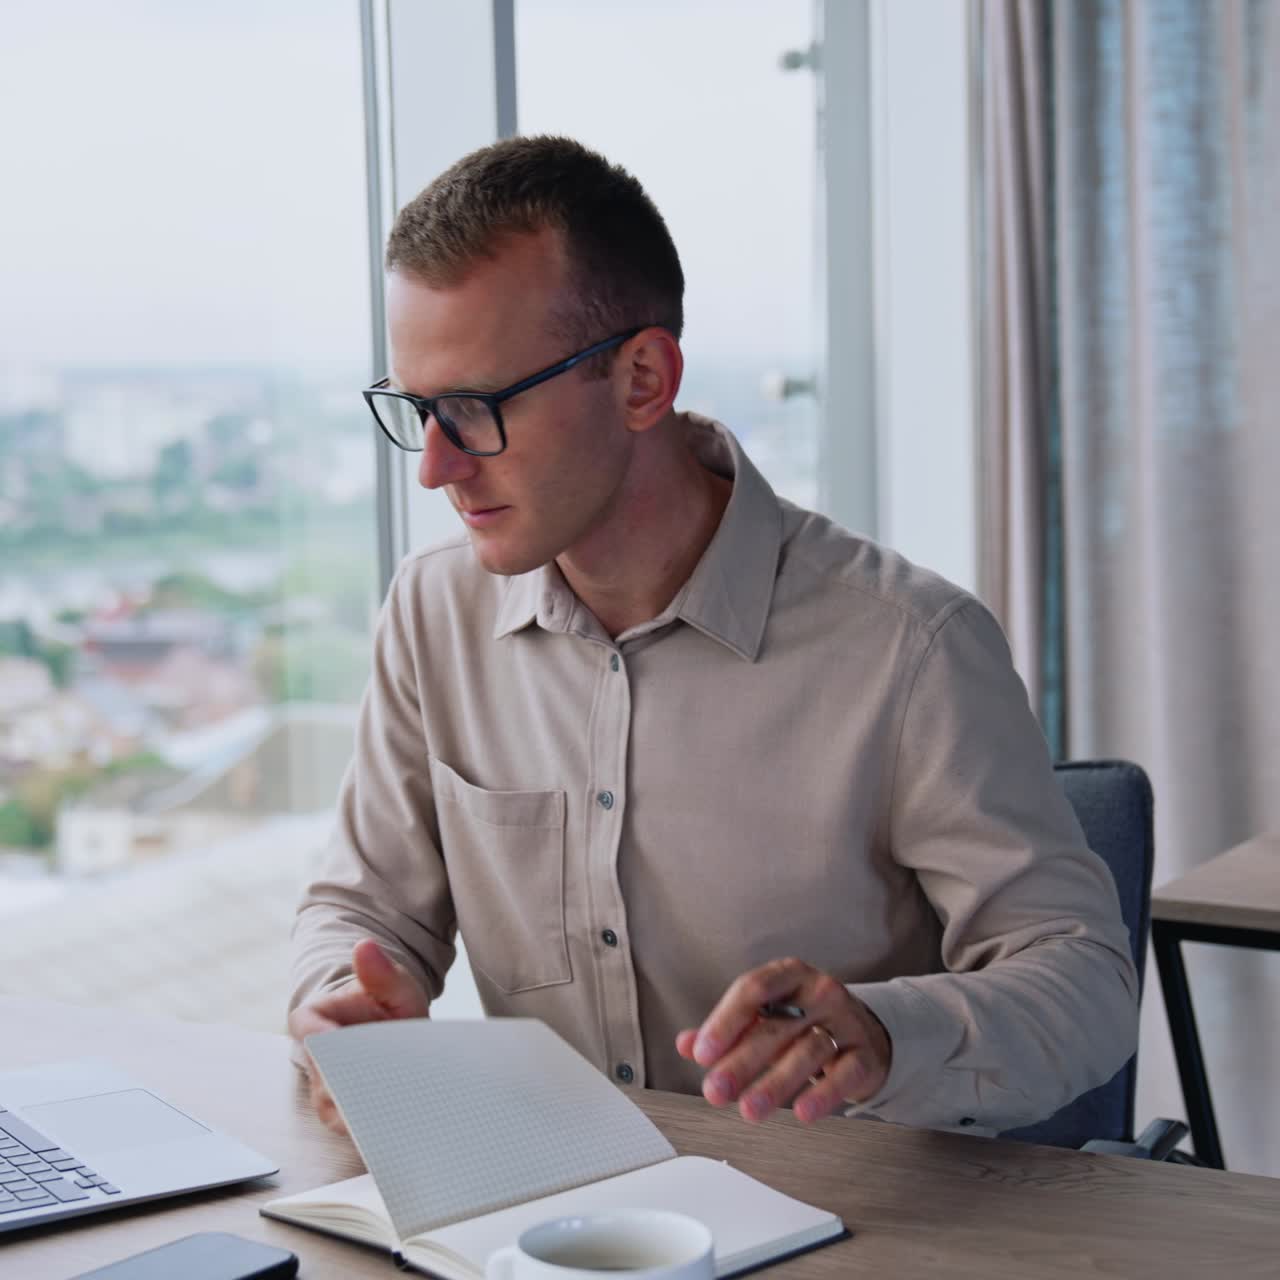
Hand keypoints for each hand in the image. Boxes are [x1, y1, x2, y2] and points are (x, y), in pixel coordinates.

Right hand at [288, 938, 429, 1134]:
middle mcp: (311, 1062)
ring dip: (370, 1112)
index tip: (363, 1060)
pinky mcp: (342, 1117)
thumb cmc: (384, 1004)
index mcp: (310, 1022)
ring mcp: (325, 1094)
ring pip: (340, 1113)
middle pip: (329, 1084)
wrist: (387, 1028)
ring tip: (404, 1109)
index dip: (338, 1051)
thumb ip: (381, 971)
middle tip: (394, 1092)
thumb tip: (365, 947)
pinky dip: (377, 1127)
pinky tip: (404, 1124)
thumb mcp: (393, 985)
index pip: (316, 1039)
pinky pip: (354, 1128)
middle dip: (360, 1089)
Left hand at [675, 957, 891, 1124]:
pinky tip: (801, 1111)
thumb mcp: (768, 1016)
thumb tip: (686, 1043)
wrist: (865, 1032)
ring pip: (807, 1051)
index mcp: (789, 975)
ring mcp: (845, 1021)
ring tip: (749, 1109)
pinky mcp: (865, 1054)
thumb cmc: (807, 1022)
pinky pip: (845, 1074)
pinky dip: (823, 1094)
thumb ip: (727, 1029)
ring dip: (775, 1083)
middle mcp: (819, 992)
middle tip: (715, 1090)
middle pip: (776, 1026)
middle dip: (741, 1062)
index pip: (753, 989)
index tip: (702, 1052)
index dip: (725, 1021)